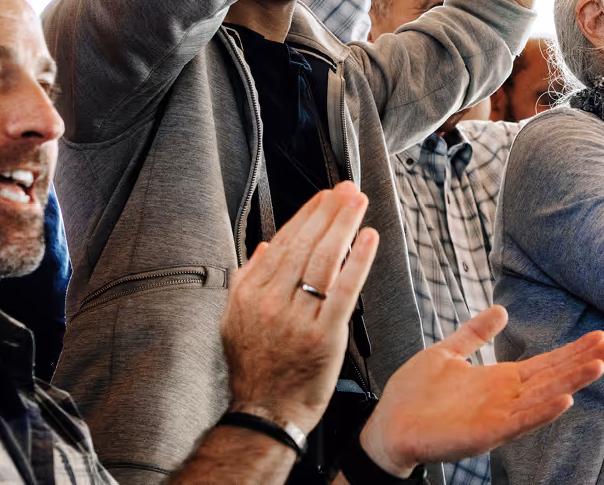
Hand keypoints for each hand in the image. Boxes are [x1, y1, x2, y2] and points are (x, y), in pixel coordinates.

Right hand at [220, 183, 379, 429]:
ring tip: (358, 203)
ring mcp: (297, 318)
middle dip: (329, 212)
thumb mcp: (235, 322)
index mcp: (249, 294)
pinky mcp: (324, 335)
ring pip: (323, 261)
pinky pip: (343, 290)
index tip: (324, 197)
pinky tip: (368, 238)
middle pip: (304, 244)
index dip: (307, 215)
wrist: (265, 414)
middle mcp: (270, 302)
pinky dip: (357, 260)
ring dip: (344, 226)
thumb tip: (264, 247)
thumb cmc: (256, 371)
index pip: (283, 242)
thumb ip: (248, 281)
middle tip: (347, 190)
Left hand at [359, 306, 603, 475]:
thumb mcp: (448, 353)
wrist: (388, 425)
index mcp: (499, 380)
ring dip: (571, 383)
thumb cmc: (415, 394)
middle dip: (581, 362)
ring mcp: (499, 416)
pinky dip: (544, 411)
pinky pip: (521, 421)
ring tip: (598, 366)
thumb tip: (501, 309)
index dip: (571, 351)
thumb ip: (475, 334)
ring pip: (544, 397)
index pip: (545, 363)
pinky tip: (565, 400)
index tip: (598, 336)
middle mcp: (506, 398)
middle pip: (552, 377)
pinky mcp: (487, 433)